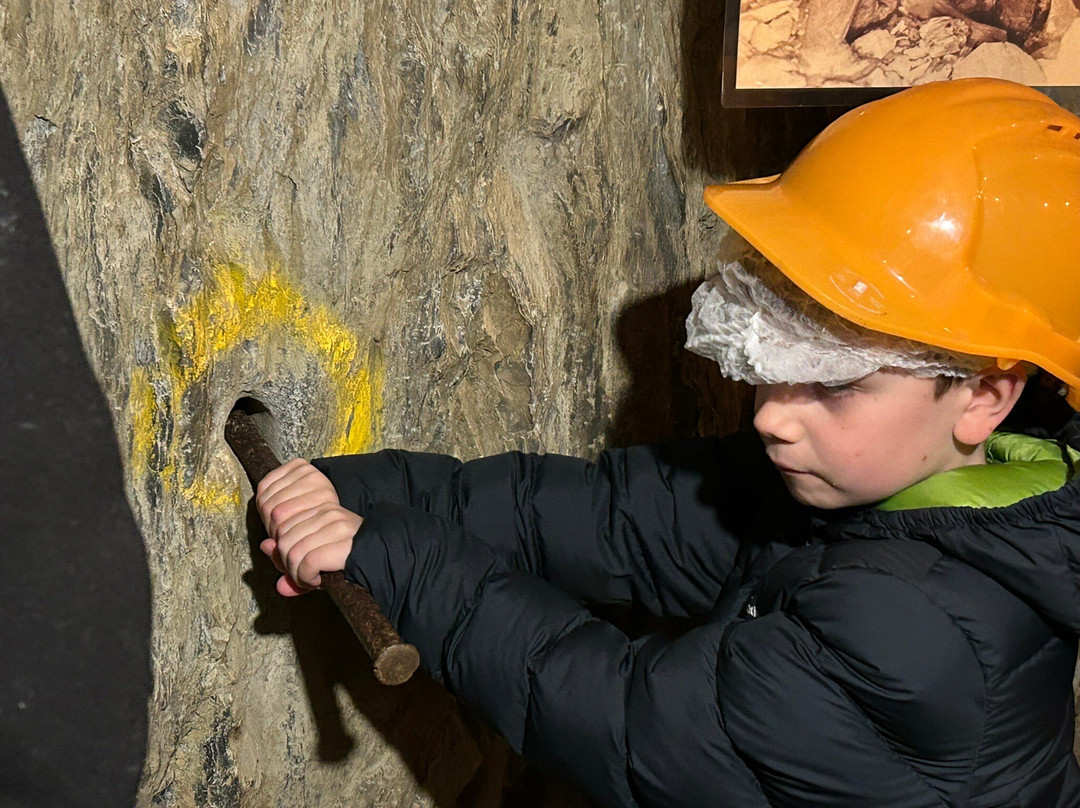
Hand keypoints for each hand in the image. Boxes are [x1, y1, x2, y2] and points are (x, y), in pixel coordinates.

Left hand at [255, 459, 362, 596]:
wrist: (383, 558)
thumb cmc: (348, 557)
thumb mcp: (315, 553)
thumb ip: (288, 552)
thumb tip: (265, 547)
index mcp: (318, 507)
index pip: (281, 526)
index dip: (283, 551)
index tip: (299, 564)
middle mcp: (326, 512)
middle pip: (283, 540)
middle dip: (289, 564)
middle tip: (305, 575)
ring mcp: (334, 525)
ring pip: (292, 552)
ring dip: (297, 574)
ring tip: (312, 578)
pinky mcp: (340, 542)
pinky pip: (306, 563)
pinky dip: (306, 578)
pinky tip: (318, 580)